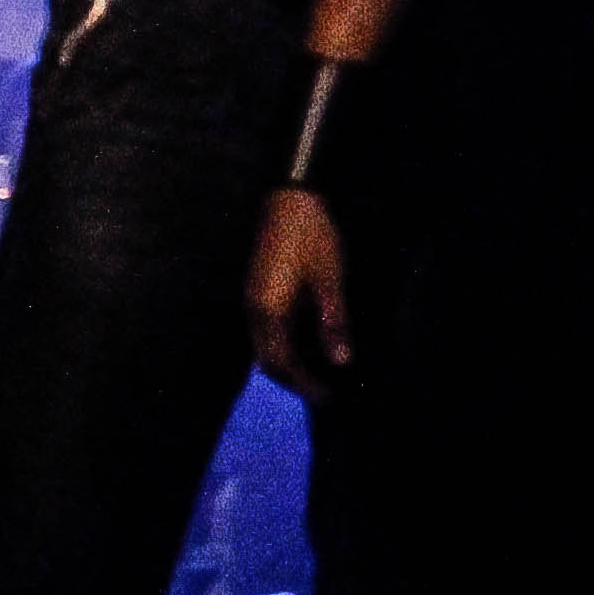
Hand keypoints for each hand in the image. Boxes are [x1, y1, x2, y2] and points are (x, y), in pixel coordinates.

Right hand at [250, 185, 358, 401]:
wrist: (290, 198)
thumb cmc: (312, 237)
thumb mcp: (330, 280)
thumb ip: (333, 322)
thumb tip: (341, 361)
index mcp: (268, 312)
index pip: (281, 363)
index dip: (303, 383)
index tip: (325, 397)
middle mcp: (253, 310)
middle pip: (268, 359)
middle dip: (292, 379)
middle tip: (321, 391)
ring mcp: (252, 298)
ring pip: (263, 345)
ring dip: (286, 363)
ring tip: (315, 373)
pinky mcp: (258, 289)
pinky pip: (265, 329)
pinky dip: (282, 344)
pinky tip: (304, 343)